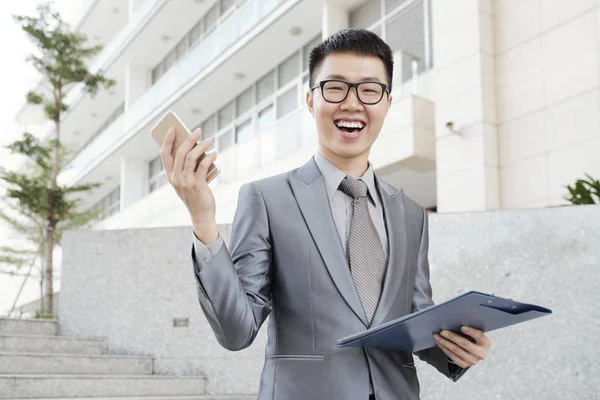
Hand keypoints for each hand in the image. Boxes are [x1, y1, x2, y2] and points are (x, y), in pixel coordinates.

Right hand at [160, 126, 217, 242]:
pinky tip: (214, 153)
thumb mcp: (188, 182)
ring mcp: (186, 182)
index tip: (173, 129)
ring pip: (191, 157)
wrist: (201, 215)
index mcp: (171, 177)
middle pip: (180, 153)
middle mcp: (176, 178)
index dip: (167, 140)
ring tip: (209, 141)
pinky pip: (203, 165)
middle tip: (198, 131)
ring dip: (201, 146)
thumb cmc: (196, 196)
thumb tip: (198, 148)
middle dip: (188, 139)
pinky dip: (209, 157)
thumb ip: (189, 167)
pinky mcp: (198, 185)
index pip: (165, 155)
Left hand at [433, 326, 490, 368]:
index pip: (479, 336)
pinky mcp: (464, 365)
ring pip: (456, 350)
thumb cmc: (472, 338)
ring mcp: (472, 361)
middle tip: (442, 331)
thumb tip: (454, 321)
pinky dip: (444, 349)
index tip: (462, 327)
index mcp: (485, 343)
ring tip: (436, 336)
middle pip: (465, 343)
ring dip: (444, 342)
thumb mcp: (475, 334)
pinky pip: (452, 356)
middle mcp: (480, 353)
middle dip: (452, 337)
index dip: (471, 332)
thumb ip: (469, 329)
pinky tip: (439, 343)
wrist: (473, 352)